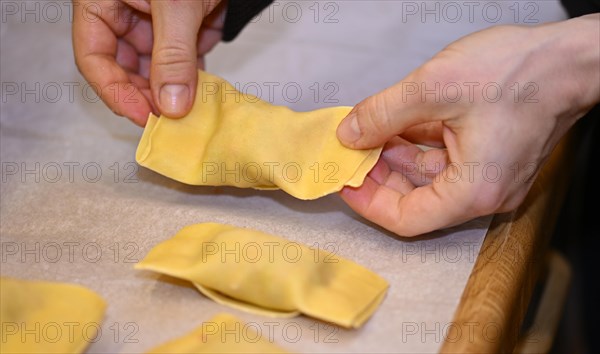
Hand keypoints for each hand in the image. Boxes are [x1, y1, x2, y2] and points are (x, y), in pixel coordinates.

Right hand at [72, 0, 224, 125]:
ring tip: (190, 111)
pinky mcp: (183, 29)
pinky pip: (182, 62)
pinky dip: (192, 78)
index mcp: (103, 2)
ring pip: (155, 70)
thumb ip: (173, 55)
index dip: (114, 91)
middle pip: (124, 68)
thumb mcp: (177, 3)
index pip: (94, 56)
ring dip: (172, 91)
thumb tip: (172, 106)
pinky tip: (202, 95)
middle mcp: (125, 14)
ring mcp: (155, 23)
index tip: (143, 116)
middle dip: (146, 95)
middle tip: (170, 118)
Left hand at [337, 14, 599, 235]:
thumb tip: (349, 134)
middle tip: (351, 150)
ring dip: (396, 157)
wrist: (570, 57)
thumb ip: (383, 114)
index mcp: (473, 191)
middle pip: (415, 199)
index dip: (368, 202)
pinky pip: (446, 161)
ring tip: (368, 132)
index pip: (406, 218)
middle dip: (379, 175)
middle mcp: (484, 193)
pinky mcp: (492, 157)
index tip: (344, 179)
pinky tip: (397, 125)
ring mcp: (490, 176)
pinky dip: (419, 145)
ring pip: (429, 177)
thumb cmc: (517, 72)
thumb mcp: (433, 89)